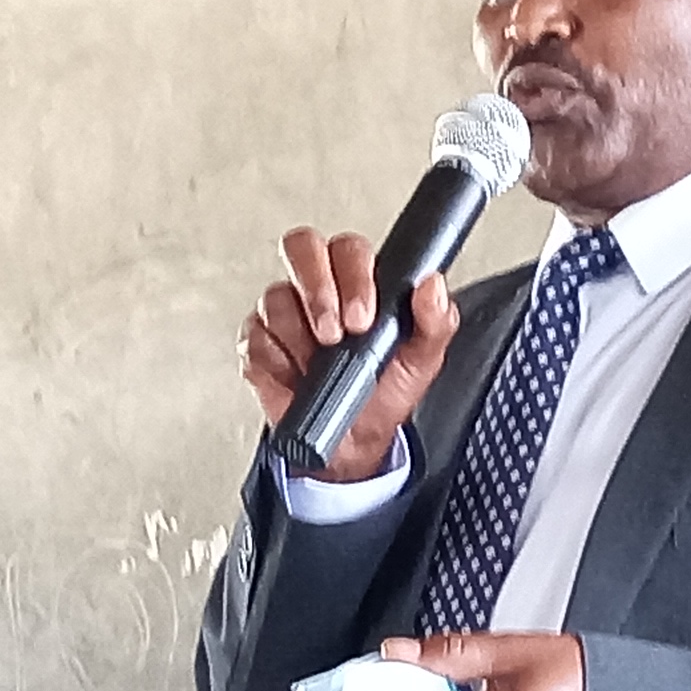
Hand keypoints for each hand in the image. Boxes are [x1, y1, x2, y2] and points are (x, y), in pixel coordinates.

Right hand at [243, 230, 458, 485]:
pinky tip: (295, 377)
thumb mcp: (423, 359)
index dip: (352, 276)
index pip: (347, 249)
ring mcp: (283, 312)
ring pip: (276, 299)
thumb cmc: (384, 391)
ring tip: (318, 365)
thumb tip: (432, 285)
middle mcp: (316, 288)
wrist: (353, 442)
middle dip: (317, 291)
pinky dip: (276, 361)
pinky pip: (255, 338)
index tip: (363, 318)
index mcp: (357, 282)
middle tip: (333, 333)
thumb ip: (436, 320)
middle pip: (301, 248)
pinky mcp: (257, 342)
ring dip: (299, 337)